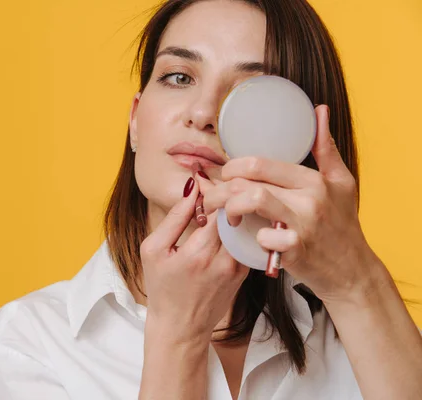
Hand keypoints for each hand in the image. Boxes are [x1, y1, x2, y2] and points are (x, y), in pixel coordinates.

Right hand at [140, 176, 248, 342]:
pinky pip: (245, 241)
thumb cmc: (162, 288)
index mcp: (199, 252)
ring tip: (218, 207)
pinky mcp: (245, 272)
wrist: (181, 327)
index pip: (220, 206)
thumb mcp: (154, 250)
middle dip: (227, 197)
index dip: (215, 190)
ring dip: (233, 213)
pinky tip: (223, 227)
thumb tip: (192, 188)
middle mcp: (225, 259)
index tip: (204, 184)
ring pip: (245, 225)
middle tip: (214, 190)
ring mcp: (238, 267)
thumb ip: (174, 218)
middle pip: (237, 214)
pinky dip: (237, 229)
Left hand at [195, 105, 381, 303]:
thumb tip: (319, 110)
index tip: (225, 176)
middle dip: (220, 188)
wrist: (352, 271)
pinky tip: (248, 238)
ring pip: (251, 201)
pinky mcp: (295, 250)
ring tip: (223, 216)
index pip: (261, 163)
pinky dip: (251, 237)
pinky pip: (262, 236)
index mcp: (314, 180)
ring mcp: (301, 224)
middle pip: (249, 181)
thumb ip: (325, 148)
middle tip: (211, 197)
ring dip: (227, 207)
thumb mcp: (341, 182)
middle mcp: (308, 198)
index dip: (232, 167)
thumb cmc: (343, 225)